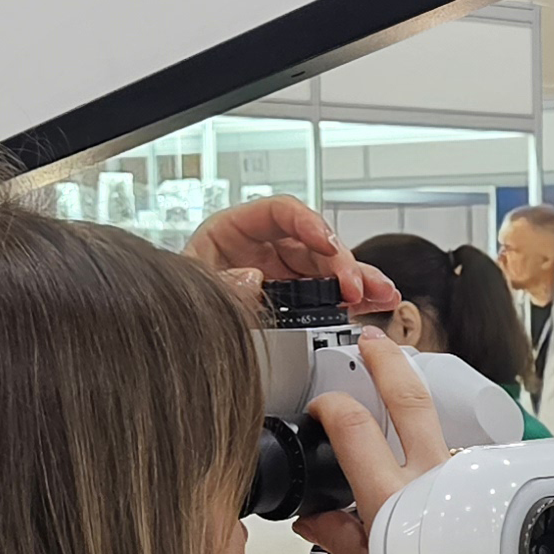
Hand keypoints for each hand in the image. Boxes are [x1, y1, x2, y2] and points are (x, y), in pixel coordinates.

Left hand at [188, 196, 395, 314]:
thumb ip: (221, 287)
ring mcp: (278, 274)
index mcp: (231, 232)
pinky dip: (350, 299)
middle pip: (311, 242)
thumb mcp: (192, 294)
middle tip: (355, 285)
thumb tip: (252, 278)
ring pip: (325, 268)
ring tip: (380, 292)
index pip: (278, 212)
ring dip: (357, 279)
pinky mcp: (291, 300)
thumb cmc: (174, 308)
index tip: (327, 243)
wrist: (173, 341)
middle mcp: (260, 249)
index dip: (307, 223)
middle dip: (340, 261)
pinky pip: (326, 293)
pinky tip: (371, 302)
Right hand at [295, 332, 553, 553]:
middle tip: (371, 341)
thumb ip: (339, 539)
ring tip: (401, 411)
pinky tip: (434, 476)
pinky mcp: (491, 493)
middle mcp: (433, 480)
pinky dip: (442, 459)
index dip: (331, 405)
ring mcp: (467, 482)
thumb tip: (311, 517)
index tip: (321, 405)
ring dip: (420, 417)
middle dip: (387, 360)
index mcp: (393, 500)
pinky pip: (460, 462)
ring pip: (439, 431)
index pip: (353, 427)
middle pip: (409, 398)